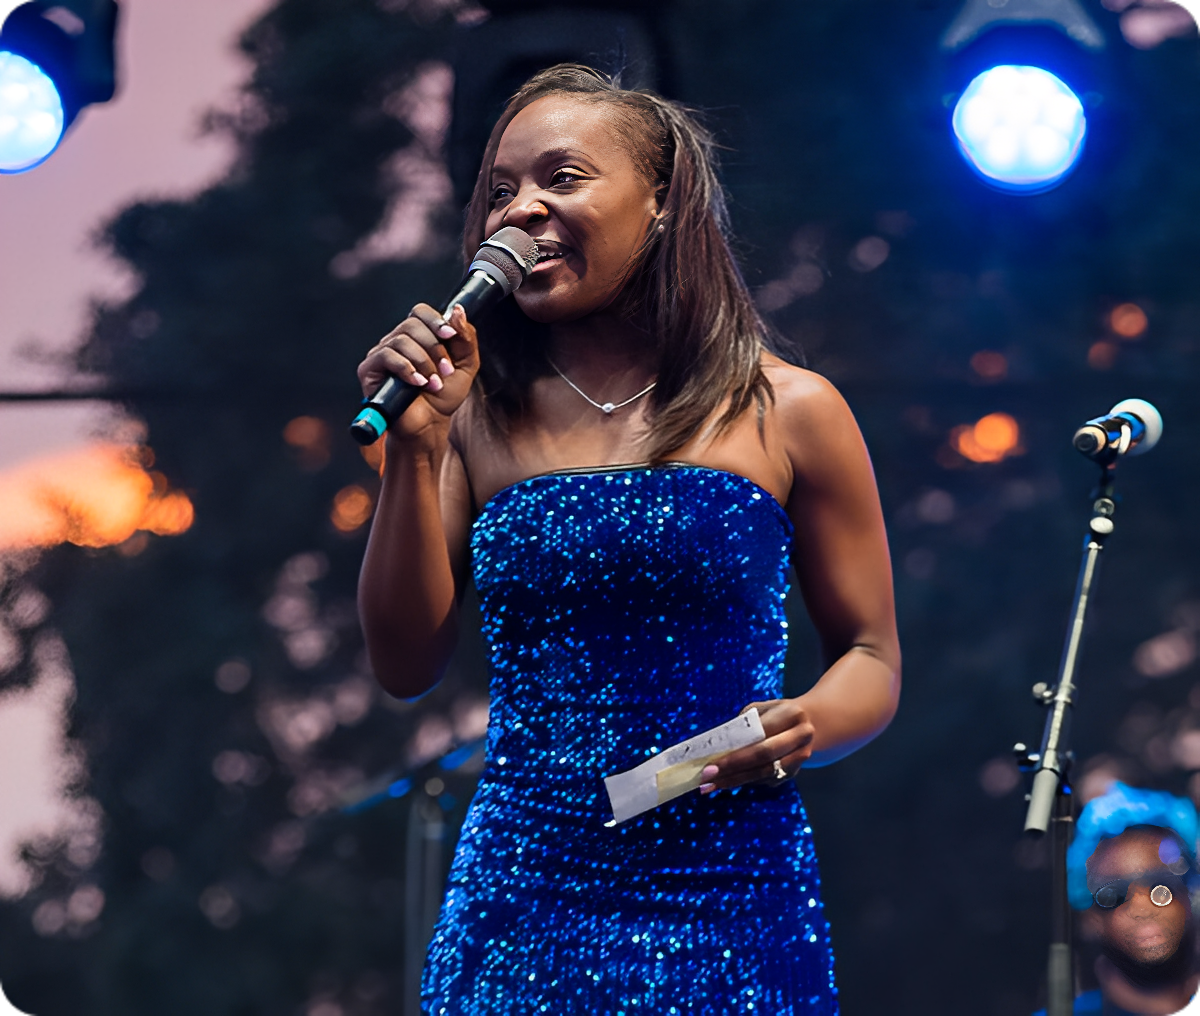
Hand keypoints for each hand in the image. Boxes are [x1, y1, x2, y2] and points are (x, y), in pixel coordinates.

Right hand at [356, 303, 479, 439]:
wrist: (429, 423)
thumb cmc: (444, 396)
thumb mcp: (466, 366)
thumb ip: (466, 338)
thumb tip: (457, 310)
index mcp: (418, 336)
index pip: (420, 312)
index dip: (435, 321)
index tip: (450, 336)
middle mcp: (397, 341)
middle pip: (412, 325)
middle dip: (434, 349)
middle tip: (445, 371)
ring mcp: (382, 354)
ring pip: (401, 341)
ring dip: (424, 363)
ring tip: (434, 383)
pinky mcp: (369, 369)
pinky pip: (386, 356)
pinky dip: (407, 369)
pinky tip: (418, 384)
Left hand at [698, 698, 813, 793]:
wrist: (810, 722)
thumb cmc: (776, 713)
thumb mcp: (761, 709)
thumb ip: (743, 725)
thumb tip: (717, 746)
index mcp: (792, 715)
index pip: (760, 737)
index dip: (735, 752)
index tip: (710, 762)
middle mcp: (801, 737)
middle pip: (764, 758)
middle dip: (733, 769)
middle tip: (707, 776)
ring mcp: (800, 757)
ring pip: (765, 773)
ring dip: (735, 780)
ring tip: (711, 785)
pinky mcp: (794, 772)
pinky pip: (766, 779)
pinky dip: (744, 780)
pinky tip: (725, 781)